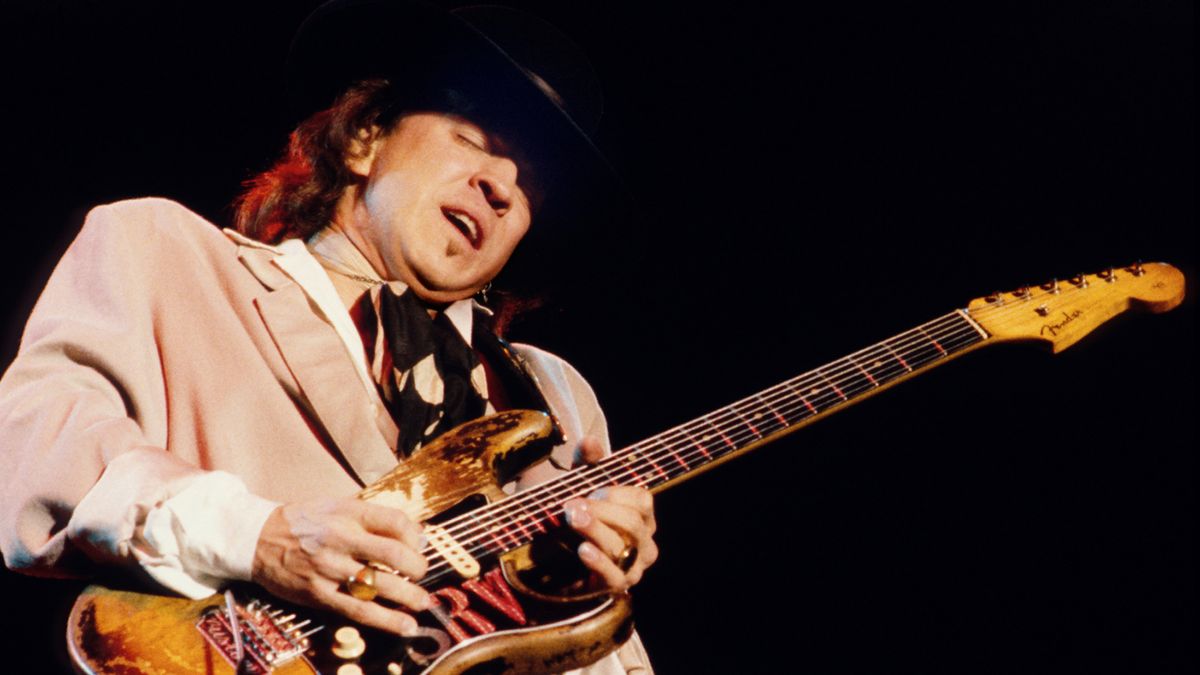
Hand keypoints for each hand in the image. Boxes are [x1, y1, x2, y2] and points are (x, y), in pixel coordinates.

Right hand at [251, 498, 431, 635]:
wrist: (256, 537)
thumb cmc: (303, 522)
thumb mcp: (337, 506)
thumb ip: (373, 518)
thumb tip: (416, 535)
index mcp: (347, 512)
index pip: (394, 520)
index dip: (415, 535)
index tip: (420, 546)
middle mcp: (340, 538)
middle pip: (393, 553)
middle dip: (417, 567)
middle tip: (422, 574)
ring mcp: (329, 568)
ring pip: (379, 584)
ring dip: (409, 596)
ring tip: (424, 603)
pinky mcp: (319, 594)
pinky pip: (358, 609)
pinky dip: (386, 619)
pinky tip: (405, 625)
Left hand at [563, 436, 658, 590]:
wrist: (562, 561)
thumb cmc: (581, 518)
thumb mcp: (583, 486)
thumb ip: (587, 464)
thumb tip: (589, 441)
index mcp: (642, 517)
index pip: (643, 501)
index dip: (618, 494)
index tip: (593, 490)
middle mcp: (644, 543)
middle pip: (633, 524)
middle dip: (602, 511)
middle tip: (571, 504)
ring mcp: (633, 567)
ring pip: (622, 548)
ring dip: (595, 530)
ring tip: (571, 518)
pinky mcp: (615, 586)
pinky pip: (614, 577)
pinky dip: (599, 562)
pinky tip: (582, 550)